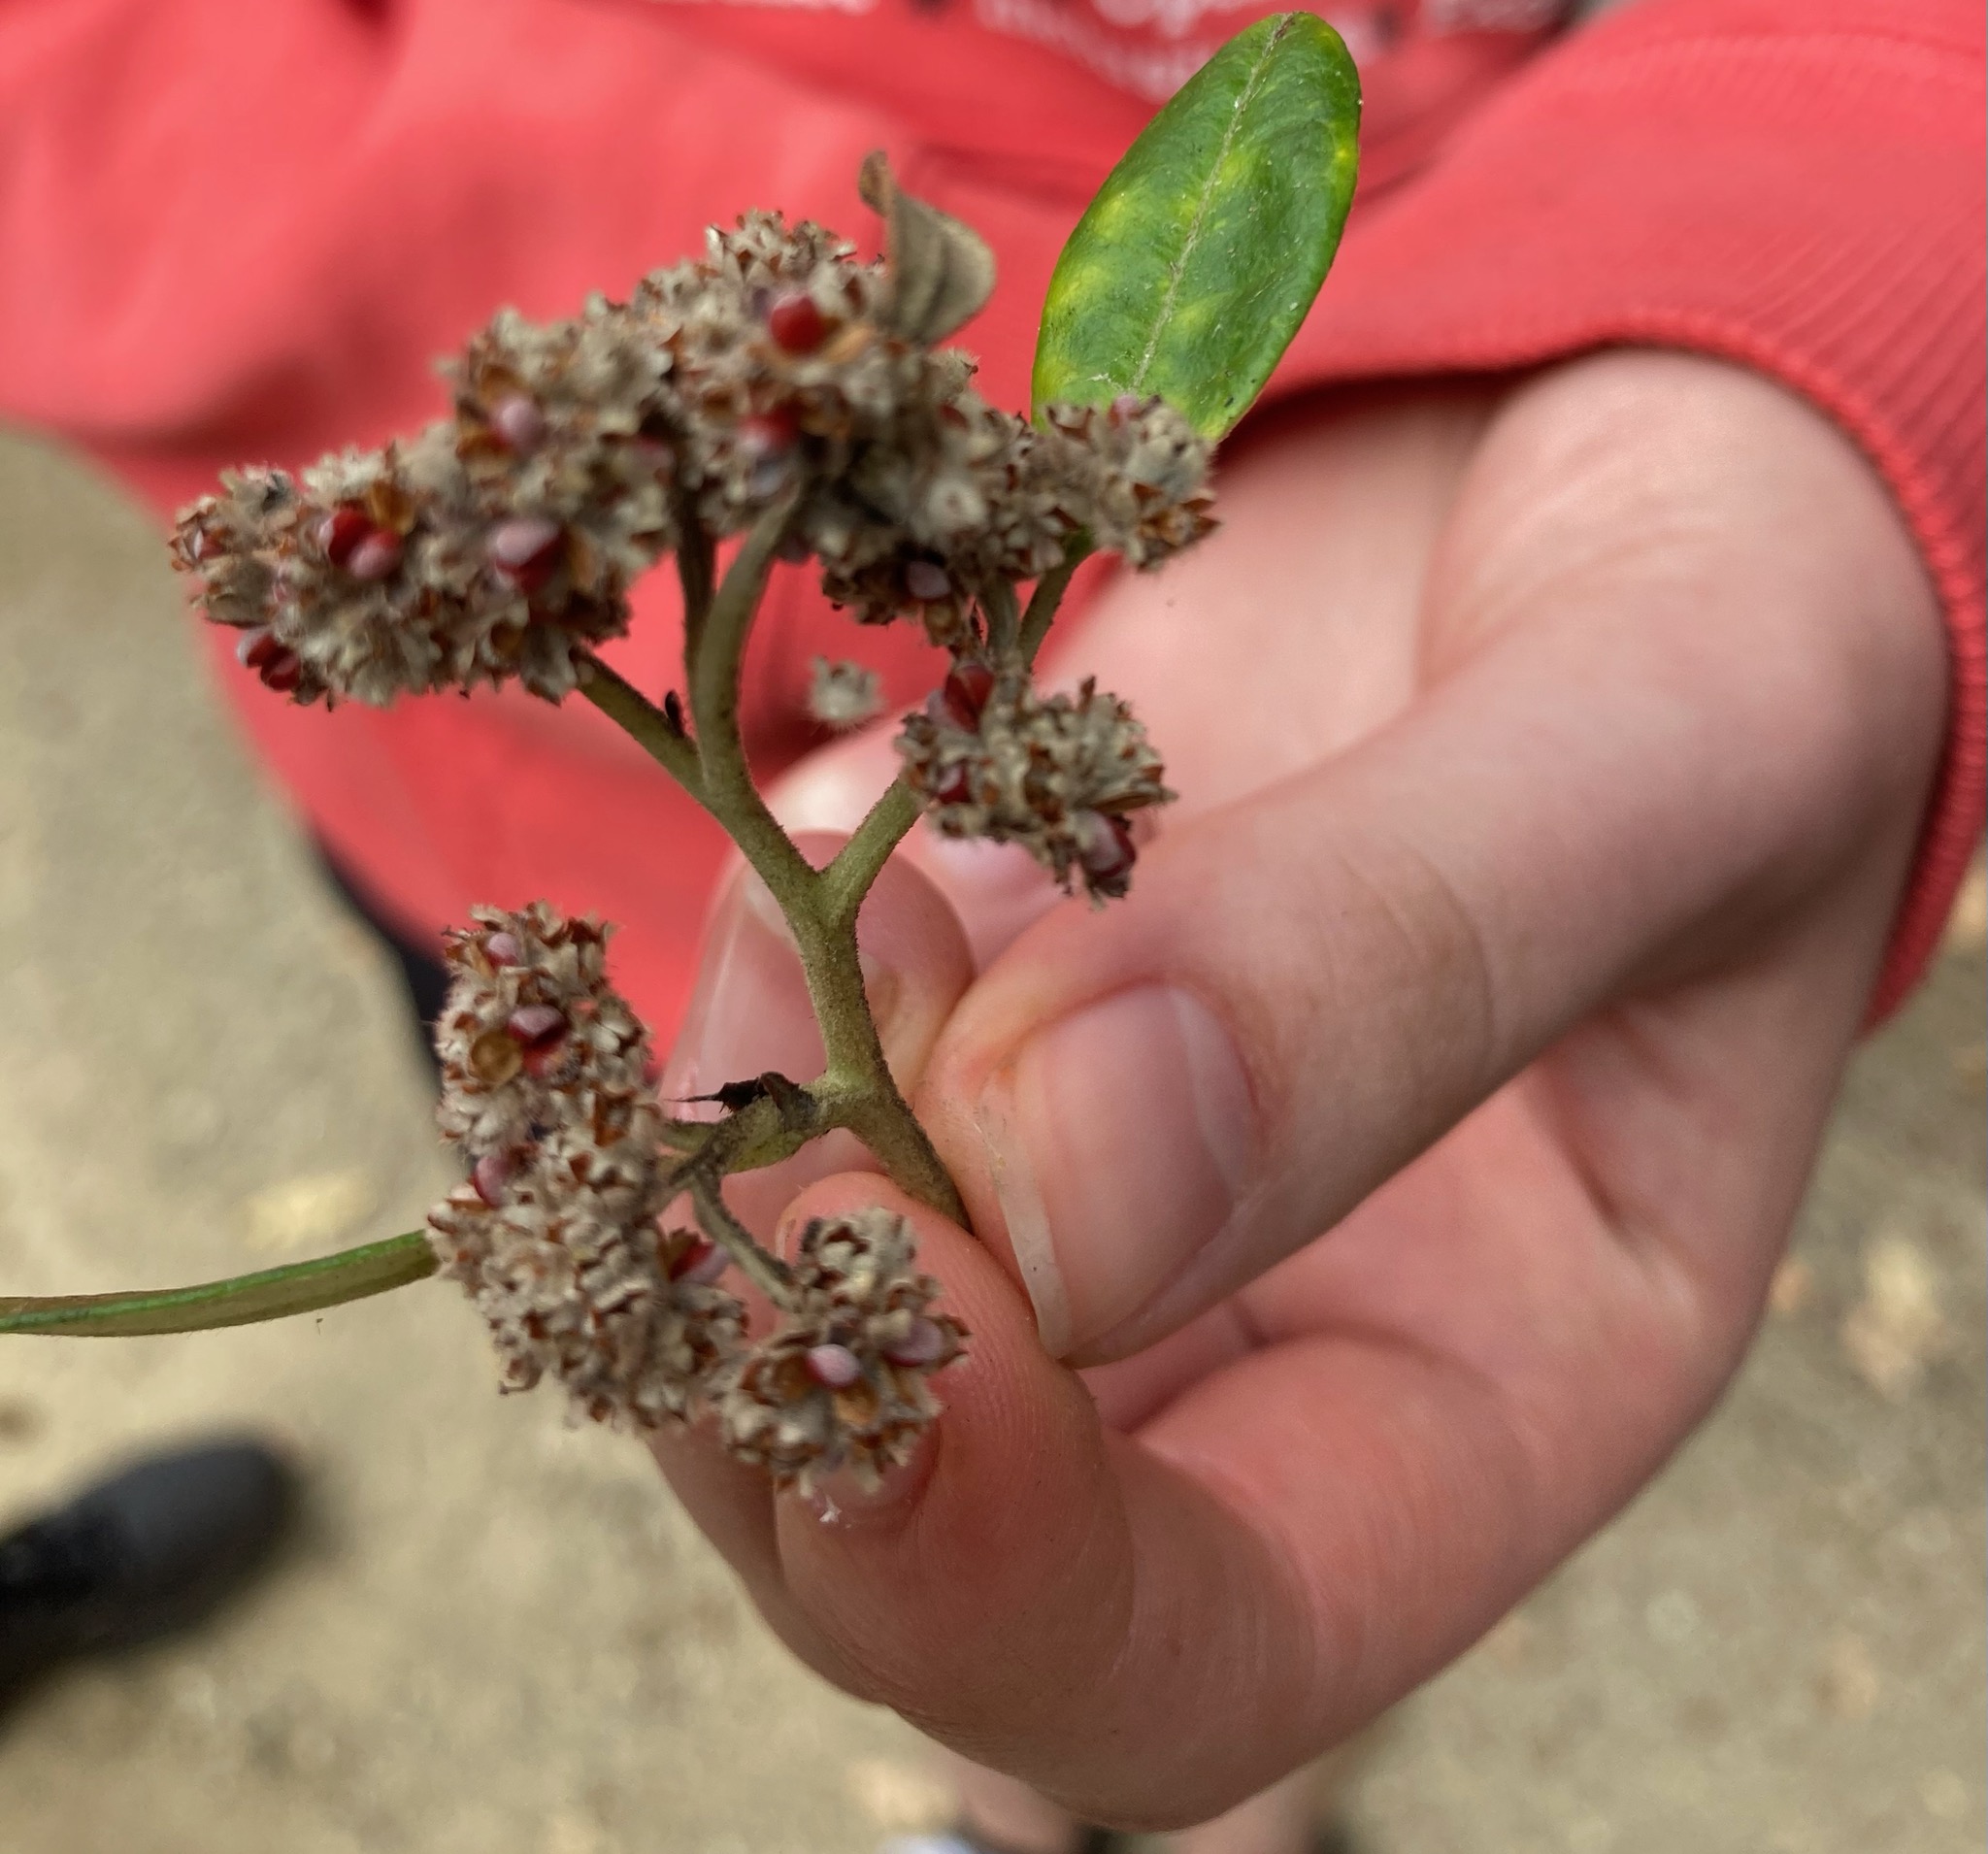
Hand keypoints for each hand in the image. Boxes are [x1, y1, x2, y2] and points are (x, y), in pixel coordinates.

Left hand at [649, 351, 1945, 1826]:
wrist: (1574, 462)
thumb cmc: (1718, 613)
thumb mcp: (1674, 733)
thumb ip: (1409, 956)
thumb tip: (1057, 1171)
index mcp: (1479, 1382)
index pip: (1201, 1650)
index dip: (999, 1570)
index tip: (901, 1311)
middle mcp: (1237, 1330)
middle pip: (918, 1524)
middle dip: (794, 1363)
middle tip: (773, 1097)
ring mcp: (1065, 1173)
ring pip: (791, 1307)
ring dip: (733, 1132)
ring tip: (817, 877)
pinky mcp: (953, 1014)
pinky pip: (759, 1085)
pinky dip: (730, 984)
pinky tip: (810, 818)